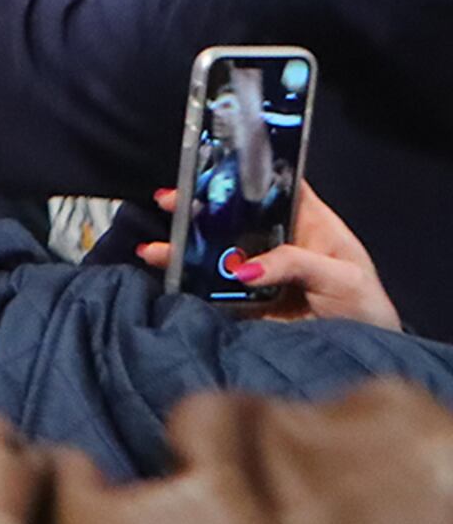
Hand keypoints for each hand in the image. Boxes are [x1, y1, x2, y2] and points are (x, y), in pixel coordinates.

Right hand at [141, 184, 404, 330]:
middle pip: (236, 217)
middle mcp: (280, 243)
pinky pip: (212, 288)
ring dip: (186, 247)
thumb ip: (295, 263)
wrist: (359, 361)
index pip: (279, 187)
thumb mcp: (343, 277)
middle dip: (200, 207)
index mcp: (311, 224)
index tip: (216, 162)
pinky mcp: (247, 302)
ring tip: (157, 247)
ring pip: (217, 251)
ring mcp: (261, 273)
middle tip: (170, 201)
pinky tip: (165, 274)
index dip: (250, 172)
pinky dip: (187, 281)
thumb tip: (243, 268)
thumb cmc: (366, 309)